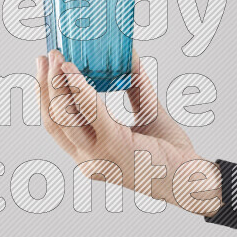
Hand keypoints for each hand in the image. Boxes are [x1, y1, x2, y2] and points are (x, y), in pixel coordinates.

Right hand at [36, 50, 221, 215]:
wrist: (192, 180)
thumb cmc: (171, 153)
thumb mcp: (149, 114)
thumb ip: (137, 88)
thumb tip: (129, 56)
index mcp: (90, 156)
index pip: (57, 126)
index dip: (45, 97)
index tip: (43, 68)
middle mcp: (88, 160)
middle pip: (54, 121)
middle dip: (46, 86)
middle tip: (46, 56)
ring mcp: (99, 157)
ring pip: (64, 118)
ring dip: (57, 85)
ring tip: (57, 58)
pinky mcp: (116, 147)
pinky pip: (91, 113)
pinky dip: (80, 90)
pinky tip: (75, 72)